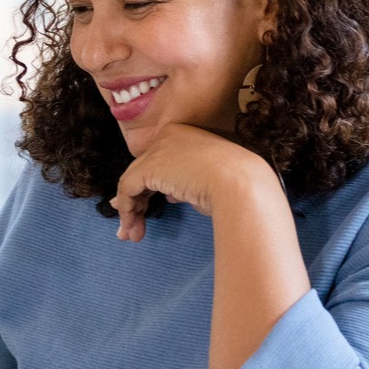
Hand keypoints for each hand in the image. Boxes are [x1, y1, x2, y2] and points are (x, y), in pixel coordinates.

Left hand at [109, 124, 273, 241]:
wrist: (241, 184)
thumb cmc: (236, 186)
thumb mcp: (207, 181)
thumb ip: (184, 184)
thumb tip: (169, 195)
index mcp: (186, 134)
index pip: (159, 161)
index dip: (148, 187)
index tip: (143, 209)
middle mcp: (169, 135)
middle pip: (143, 170)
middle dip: (135, 200)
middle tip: (131, 225)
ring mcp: (158, 148)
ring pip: (133, 180)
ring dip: (130, 210)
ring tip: (131, 234)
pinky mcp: (150, 166)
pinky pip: (128, 188)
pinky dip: (127, 209)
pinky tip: (131, 227)